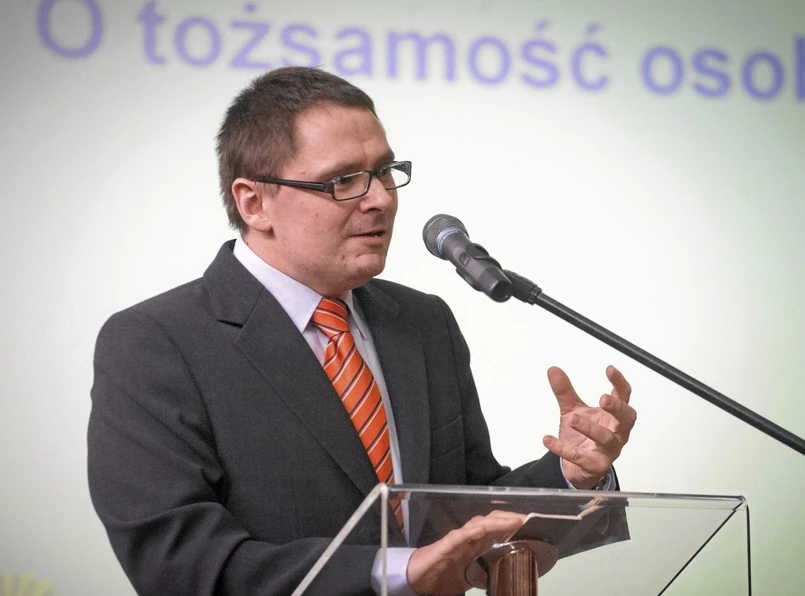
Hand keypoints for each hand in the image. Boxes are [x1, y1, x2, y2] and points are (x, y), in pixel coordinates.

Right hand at [406, 510, 525, 595]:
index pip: (497, 530)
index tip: (531, 524)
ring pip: (480, 524)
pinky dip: (475, 530)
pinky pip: (462, 535)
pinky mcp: (446, 546)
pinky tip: (486, 528)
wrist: (415, 580)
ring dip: (498, 521)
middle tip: (528, 520)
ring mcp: (457, 540)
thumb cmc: (441, 576)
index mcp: (475, 546)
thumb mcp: (471, 575)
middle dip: (510, 519)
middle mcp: (468, 538)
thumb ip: (486, 569)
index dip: (513, 525)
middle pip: (491, 522)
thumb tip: (508, 572)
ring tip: (515, 521)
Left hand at [542, 365, 635, 488]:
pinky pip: (580, 457)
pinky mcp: (595, 465)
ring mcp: (609, 450)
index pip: (623, 395)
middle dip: (617, 408)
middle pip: (626, 418)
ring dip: (590, 428)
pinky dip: (563, 448)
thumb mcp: (572, 409)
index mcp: (614, 415)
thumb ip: (565, 391)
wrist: (579, 466)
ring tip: (572, 419)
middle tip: (603, 399)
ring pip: (606, 438)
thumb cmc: (583, 435)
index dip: (619, 382)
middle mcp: (617, 432)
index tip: (609, 369)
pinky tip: (548, 440)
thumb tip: (553, 370)